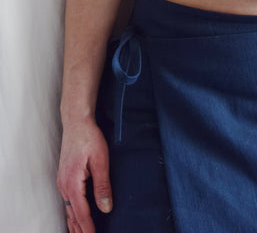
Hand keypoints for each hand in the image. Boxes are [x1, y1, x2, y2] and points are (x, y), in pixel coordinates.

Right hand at [56, 116, 112, 232]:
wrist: (77, 123)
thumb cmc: (89, 138)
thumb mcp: (101, 161)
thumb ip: (103, 185)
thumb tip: (106, 207)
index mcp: (73, 183)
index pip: (81, 212)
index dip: (88, 227)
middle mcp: (64, 185)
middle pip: (72, 214)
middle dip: (79, 229)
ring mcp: (62, 181)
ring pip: (68, 208)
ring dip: (74, 222)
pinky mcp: (64, 176)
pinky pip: (67, 200)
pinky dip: (72, 211)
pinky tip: (75, 215)